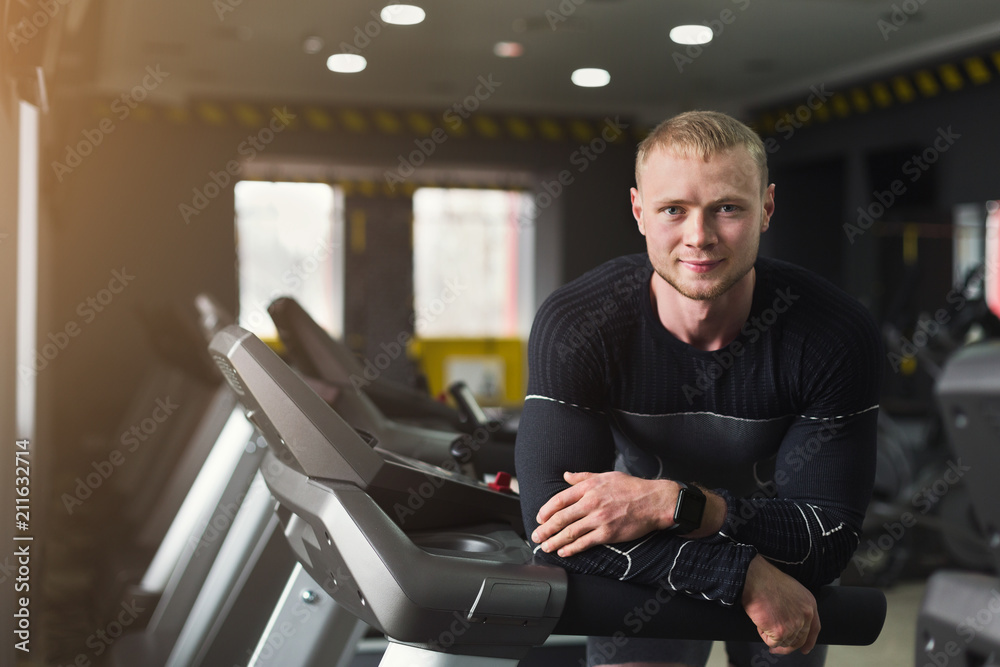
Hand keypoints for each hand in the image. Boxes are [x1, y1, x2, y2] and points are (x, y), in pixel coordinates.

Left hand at [530, 471, 674, 556]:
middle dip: (545, 529)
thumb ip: (583, 477)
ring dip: (554, 541)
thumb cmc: (631, 487)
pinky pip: (584, 543)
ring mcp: (598, 519)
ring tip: (545, 546)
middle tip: (536, 536)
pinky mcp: (607, 533)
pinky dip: (571, 549)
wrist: (653, 501)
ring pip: (569, 532)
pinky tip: (563, 552)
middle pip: (560, 518)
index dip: (546, 510)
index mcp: (588, 488)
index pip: (559, 500)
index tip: (539, 518)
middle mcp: (590, 503)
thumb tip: (566, 475)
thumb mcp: (605, 476)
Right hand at [741, 555, 820, 654]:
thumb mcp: (791, 591)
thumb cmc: (767, 580)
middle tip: (775, 645)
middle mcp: (805, 616)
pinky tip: (760, 624)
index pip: (814, 629)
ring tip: (763, 621)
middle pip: (799, 639)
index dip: (809, 642)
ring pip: (785, 642)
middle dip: (786, 644)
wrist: (755, 578)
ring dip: (772, 635)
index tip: (805, 649)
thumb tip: (790, 622)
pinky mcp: (780, 631)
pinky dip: (764, 635)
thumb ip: (797, 607)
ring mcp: (794, 625)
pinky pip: (772, 642)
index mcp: (809, 604)